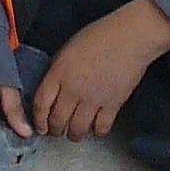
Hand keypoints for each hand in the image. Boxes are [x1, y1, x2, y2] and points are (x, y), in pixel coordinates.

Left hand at [30, 0, 169, 140]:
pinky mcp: (113, 105)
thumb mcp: (68, 49)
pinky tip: (96, 126)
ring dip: (73, 134)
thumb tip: (52, 90)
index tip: (40, 126)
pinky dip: (97, 131)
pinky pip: (100, 128)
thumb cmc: (101, 36)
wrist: (131, 36)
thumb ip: (57, 71)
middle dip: (54, 130)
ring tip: (75, 132)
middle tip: (56, 131)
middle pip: (57, 121)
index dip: (38, 120)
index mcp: (59, 72)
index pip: (41, 104)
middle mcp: (73, 89)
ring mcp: (93, 99)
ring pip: (77, 130)